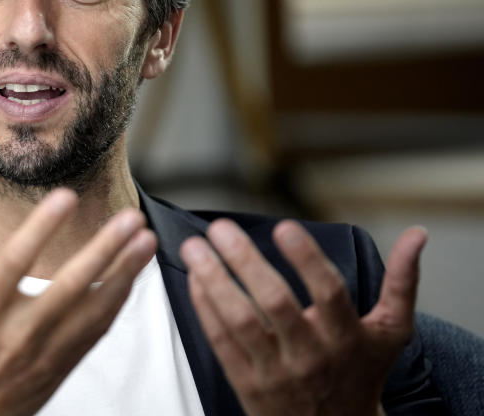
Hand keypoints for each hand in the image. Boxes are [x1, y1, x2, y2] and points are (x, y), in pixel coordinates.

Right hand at [0, 189, 156, 415]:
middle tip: (130, 219)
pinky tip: (133, 277)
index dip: (41, 229)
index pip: (14, 264)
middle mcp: (18, 333)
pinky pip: (96, 333)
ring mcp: (44, 353)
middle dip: (105, 251)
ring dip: (124, 275)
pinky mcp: (59, 367)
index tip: (66, 197)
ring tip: (146, 240)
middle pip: (70, 288)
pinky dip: (118, 304)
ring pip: (94, 311)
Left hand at [180, 220, 426, 415]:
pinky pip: (222, 342)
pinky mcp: (247, 383)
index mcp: (346, 337)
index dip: (306, 259)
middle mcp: (311, 354)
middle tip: (221, 228)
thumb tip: (417, 235)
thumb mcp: (390, 332)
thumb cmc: (360, 372)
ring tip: (195, 248)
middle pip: (275, 303)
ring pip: (241, 322)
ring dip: (214, 282)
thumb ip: (401, 282)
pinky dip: (205, 310)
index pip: (328, 293)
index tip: (283, 227)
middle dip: (245, 262)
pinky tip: (194, 280)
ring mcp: (276, 370)